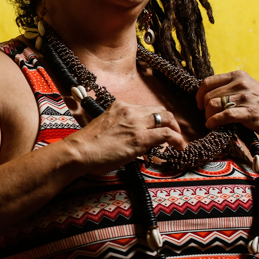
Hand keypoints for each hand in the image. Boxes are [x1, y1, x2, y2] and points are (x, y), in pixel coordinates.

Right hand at [65, 100, 188, 173]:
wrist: (79, 151)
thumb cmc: (87, 145)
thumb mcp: (105, 127)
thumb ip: (120, 128)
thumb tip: (132, 140)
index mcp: (119, 106)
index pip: (146, 109)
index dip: (156, 119)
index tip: (159, 128)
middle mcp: (129, 110)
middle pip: (160, 110)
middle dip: (170, 121)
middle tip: (174, 134)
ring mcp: (136, 123)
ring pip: (166, 119)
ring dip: (176, 130)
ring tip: (179, 142)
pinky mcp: (140, 138)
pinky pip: (167, 134)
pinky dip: (177, 139)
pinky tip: (179, 147)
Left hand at [196, 71, 258, 145]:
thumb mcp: (247, 89)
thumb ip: (230, 88)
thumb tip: (206, 94)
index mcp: (239, 76)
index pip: (208, 82)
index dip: (199, 94)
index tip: (199, 104)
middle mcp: (241, 84)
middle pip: (208, 95)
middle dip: (204, 108)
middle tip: (208, 116)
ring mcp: (246, 98)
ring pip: (213, 105)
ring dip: (208, 116)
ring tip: (211, 121)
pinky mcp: (249, 113)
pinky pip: (223, 116)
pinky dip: (214, 121)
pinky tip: (212, 126)